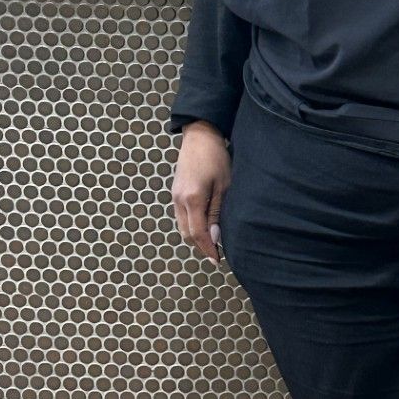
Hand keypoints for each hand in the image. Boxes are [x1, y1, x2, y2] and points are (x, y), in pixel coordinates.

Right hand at [172, 120, 230, 265]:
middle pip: (187, 233)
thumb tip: (214, 237)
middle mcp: (179, 200)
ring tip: (212, 243)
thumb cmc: (216, 158)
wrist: (200, 137)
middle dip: (201, 246)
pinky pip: (181, 216)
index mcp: (192, 199)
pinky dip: (191, 225)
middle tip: (216, 255)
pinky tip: (204, 227)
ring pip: (182, 226)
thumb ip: (217, 212)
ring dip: (195, 237)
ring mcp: (174, 196)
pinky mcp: (175, 192)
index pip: (197, 233)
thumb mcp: (223, 186)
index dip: (207, 249)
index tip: (217, 261)